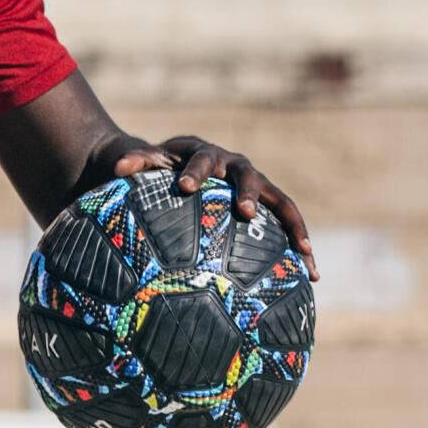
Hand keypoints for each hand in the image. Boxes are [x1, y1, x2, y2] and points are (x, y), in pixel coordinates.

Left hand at [114, 136, 316, 279]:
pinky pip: (289, 222)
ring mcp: (254, 184)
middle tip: (242, 212)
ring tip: (302, 249)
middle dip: (245, 193)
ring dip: (291, 224)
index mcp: (203, 153)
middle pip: (245, 176)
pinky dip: (301, 243)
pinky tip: (311, 273)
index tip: (184, 188)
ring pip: (279, 201)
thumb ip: (136, 162)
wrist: (177, 164)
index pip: (200, 159)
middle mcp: (234, 165)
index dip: (194, 172)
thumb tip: (117, 168)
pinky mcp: (266, 202)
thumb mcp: (146, 161)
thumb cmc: (159, 167)